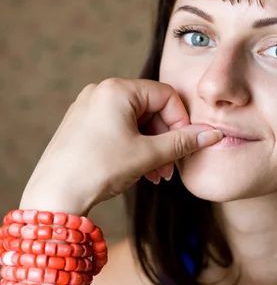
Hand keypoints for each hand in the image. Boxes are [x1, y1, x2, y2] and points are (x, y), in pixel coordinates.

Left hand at [20, 78, 221, 214]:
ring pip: (135, 121)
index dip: (182, 122)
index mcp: (117, 89)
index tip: (186, 147)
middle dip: (165, 139)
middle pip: (150, 108)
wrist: (55, 195)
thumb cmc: (99, 169)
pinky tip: (139, 171)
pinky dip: (133, 146)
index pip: (166, 96)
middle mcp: (101, 91)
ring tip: (156, 175)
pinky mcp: (82, 124)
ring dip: (151, 147)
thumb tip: (213, 134)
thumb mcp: (148, 155)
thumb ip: (183, 142)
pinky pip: (117, 128)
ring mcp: (89, 107)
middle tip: (170, 168)